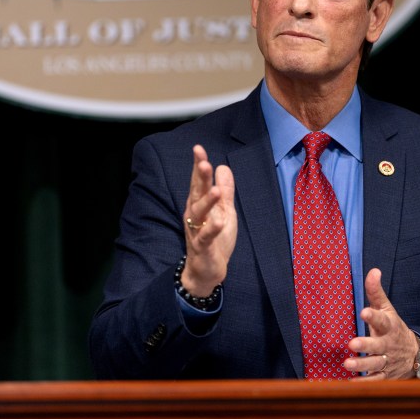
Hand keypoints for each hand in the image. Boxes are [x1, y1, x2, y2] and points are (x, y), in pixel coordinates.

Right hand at [182, 145, 236, 295]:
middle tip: (204, 163)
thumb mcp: (224, 212)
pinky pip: (206, 237)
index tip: (198, 149)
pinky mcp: (203, 247)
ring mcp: (197, 231)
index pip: (198, 182)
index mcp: (199, 205)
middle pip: (196, 193)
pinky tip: (220, 221)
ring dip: (207, 202)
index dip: (198, 166)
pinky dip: (213, 229)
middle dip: (199, 178)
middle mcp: (194, 215)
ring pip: (199, 214)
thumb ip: (225, 191)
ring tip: (216, 190)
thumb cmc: (215, 240)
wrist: (206, 270)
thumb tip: (223, 167)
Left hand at [344, 267, 419, 379]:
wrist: (414, 354)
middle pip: (378, 345)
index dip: (373, 316)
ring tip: (347, 364)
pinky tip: (351, 381)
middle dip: (366, 344)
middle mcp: (388, 344)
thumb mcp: (387, 309)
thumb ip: (376, 292)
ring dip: (361, 364)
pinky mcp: (385, 375)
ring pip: (375, 364)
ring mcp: (387, 361)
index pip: (382, 319)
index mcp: (389, 326)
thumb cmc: (393, 328)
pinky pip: (375, 380)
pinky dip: (364, 382)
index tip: (364, 311)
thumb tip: (373, 270)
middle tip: (353, 343)